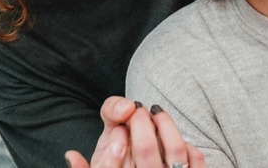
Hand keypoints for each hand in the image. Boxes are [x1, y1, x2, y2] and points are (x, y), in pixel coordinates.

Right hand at [64, 97, 204, 167]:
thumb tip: (71, 154)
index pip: (115, 159)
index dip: (117, 136)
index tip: (118, 123)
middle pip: (146, 148)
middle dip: (140, 121)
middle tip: (136, 108)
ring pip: (174, 149)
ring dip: (164, 123)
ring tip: (155, 112)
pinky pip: (195, 157)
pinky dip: (186, 142)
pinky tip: (175, 136)